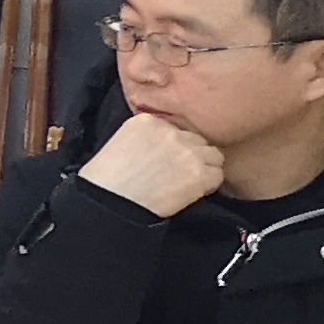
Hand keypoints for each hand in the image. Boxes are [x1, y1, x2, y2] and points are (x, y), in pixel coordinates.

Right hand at [82, 111, 226, 219]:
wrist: (109, 202)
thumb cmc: (106, 181)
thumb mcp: (119, 144)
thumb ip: (145, 137)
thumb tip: (163, 147)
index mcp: (147, 121)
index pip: (176, 128)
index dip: (173, 146)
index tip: (164, 160)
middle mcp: (171, 131)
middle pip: (197, 140)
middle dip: (191, 155)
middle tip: (177, 173)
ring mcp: (188, 151)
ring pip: (213, 156)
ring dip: (203, 168)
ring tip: (185, 183)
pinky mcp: (199, 173)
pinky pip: (217, 176)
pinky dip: (207, 186)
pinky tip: (189, 193)